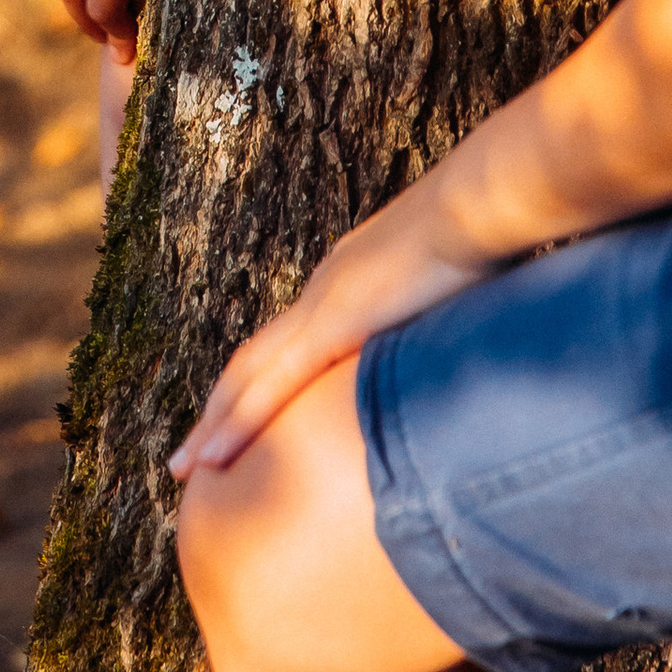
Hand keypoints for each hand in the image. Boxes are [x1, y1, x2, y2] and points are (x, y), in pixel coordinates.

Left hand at [168, 191, 495, 481]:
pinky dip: (238, 424)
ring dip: (214, 425)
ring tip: (182, 468)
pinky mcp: (333, 323)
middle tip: (189, 457)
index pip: (290, 343)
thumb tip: (469, 351)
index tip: (241, 419)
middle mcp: (323, 291)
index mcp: (350, 282)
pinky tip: (211, 459)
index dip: (262, 383)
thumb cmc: (490, 242)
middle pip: (254, 361)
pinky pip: (272, 384)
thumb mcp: (461, 291)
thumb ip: (448, 322)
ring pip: (248, 378)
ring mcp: (322, 306)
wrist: (484, 204)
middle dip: (221, 410)